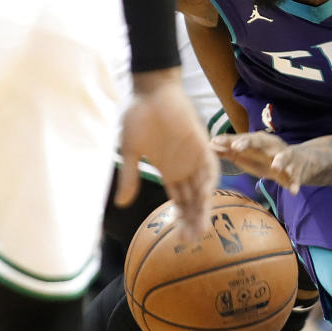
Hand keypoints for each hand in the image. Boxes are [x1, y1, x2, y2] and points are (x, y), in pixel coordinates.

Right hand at [116, 72, 217, 242]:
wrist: (151, 90)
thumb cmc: (139, 116)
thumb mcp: (131, 151)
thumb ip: (130, 177)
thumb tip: (121, 205)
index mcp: (169, 171)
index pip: (179, 201)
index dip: (181, 219)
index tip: (180, 239)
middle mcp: (184, 168)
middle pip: (193, 200)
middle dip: (193, 219)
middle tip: (193, 240)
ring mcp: (194, 156)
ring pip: (203, 188)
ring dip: (203, 206)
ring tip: (201, 227)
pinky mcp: (201, 143)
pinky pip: (209, 166)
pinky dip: (208, 181)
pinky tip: (205, 196)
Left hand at [211, 130, 316, 193]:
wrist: (298, 162)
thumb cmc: (266, 158)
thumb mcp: (248, 154)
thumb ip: (230, 151)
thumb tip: (209, 146)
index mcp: (259, 142)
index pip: (242, 138)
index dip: (229, 140)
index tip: (215, 141)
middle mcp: (272, 146)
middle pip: (260, 142)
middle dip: (248, 143)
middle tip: (237, 147)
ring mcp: (286, 157)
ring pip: (284, 157)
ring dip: (280, 161)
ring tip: (276, 166)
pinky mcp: (296, 170)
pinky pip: (296, 177)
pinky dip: (295, 183)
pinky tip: (293, 191)